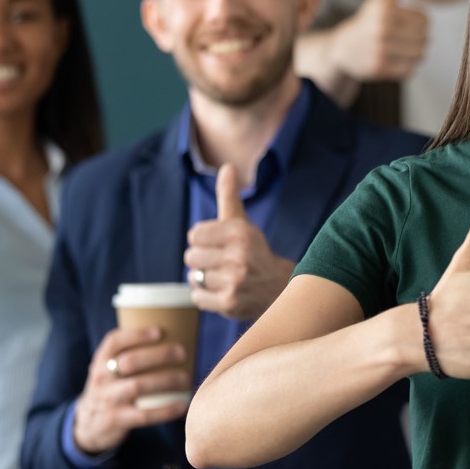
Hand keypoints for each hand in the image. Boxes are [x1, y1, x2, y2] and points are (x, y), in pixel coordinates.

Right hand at [72, 325, 190, 454]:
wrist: (89, 424)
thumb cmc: (112, 388)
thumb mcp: (110, 369)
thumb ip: (131, 355)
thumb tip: (178, 335)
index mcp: (101, 360)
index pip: (114, 342)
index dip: (136, 335)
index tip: (160, 332)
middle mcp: (101, 378)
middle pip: (130, 362)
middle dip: (158, 355)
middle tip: (182, 352)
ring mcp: (107, 399)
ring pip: (137, 386)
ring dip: (165, 380)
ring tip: (186, 378)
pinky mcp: (116, 420)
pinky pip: (144, 415)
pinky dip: (165, 410)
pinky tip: (183, 405)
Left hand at [185, 165, 294, 320]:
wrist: (279, 288)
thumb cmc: (253, 252)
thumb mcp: (242, 224)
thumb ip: (229, 196)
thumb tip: (227, 166)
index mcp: (240, 232)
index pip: (195, 234)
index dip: (204, 241)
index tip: (221, 246)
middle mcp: (238, 255)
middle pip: (191, 256)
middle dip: (203, 261)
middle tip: (223, 264)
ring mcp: (234, 280)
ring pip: (194, 277)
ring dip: (205, 279)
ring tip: (225, 278)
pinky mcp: (229, 302)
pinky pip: (198, 297)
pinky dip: (206, 297)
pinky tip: (223, 292)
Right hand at [327, 0, 428, 81]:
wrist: (342, 49)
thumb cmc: (368, 21)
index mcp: (384, 9)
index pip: (425, 20)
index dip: (418, 23)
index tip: (404, 24)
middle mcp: (381, 29)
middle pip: (424, 38)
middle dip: (418, 39)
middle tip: (402, 39)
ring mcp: (379, 50)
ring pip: (420, 55)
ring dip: (414, 54)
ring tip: (399, 49)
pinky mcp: (379, 68)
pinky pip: (410, 70)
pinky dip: (406, 67)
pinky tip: (393, 60)